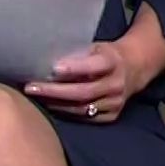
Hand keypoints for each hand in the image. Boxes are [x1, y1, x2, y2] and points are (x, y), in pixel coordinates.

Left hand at [24, 37, 160, 123]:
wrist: (134, 68)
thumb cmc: (106, 55)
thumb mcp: (97, 47)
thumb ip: (78, 55)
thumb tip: (45, 60)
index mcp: (113, 62)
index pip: (94, 66)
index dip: (75, 68)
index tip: (54, 68)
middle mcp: (116, 84)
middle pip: (83, 92)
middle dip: (54, 91)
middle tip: (30, 88)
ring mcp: (115, 102)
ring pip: (81, 108)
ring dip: (56, 104)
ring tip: (36, 98)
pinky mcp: (112, 115)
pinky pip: (86, 118)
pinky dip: (67, 113)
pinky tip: (52, 106)